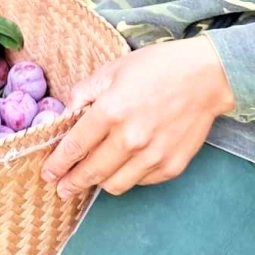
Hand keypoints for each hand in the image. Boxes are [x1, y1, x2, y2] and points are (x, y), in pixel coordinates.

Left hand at [40, 36, 234, 197]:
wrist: (206, 77)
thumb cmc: (158, 67)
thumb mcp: (114, 69)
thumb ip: (85, 92)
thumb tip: (66, 113)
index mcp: (111, 111)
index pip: (74, 147)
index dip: (57, 164)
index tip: (47, 173)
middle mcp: (130, 138)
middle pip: (91, 173)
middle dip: (71, 183)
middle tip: (62, 187)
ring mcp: (152, 156)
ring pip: (114, 185)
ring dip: (99, 184)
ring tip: (92, 179)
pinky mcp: (171, 166)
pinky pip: (140, 182)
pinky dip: (128, 177)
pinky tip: (124, 166)